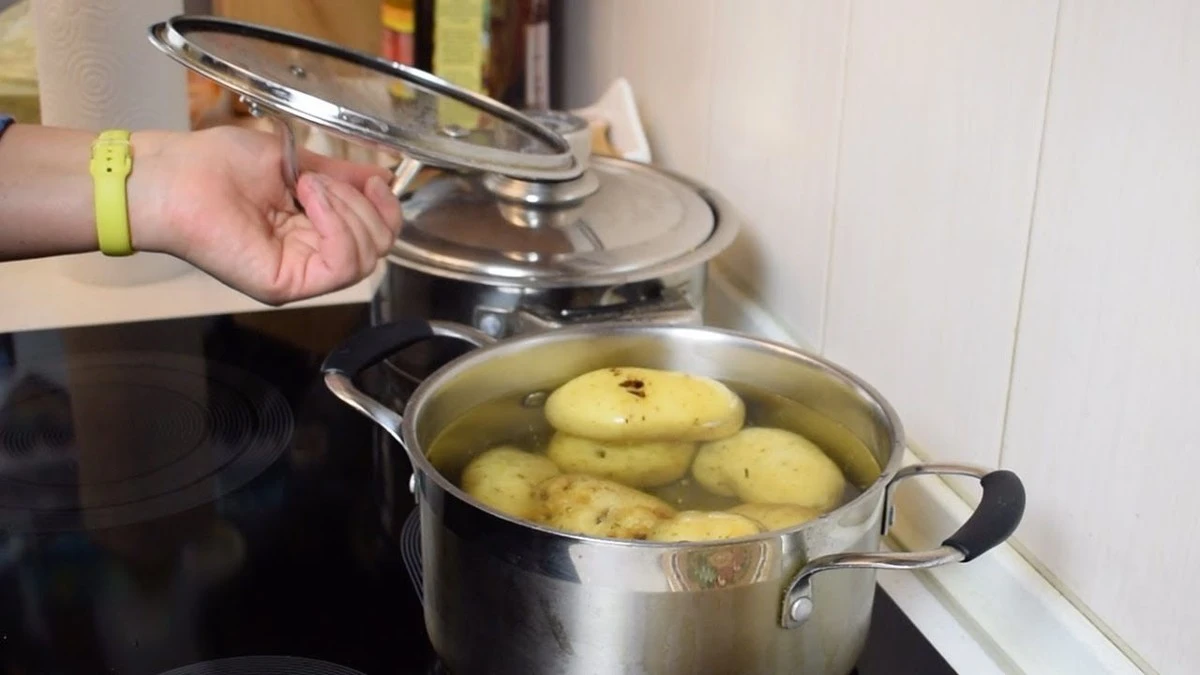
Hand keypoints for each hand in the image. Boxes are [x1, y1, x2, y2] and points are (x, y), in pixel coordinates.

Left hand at [128, 126, 401, 304]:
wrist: (174, 176)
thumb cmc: (217, 165)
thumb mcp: (296, 162)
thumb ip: (341, 175)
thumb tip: (382, 177)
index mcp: (313, 235)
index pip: (377, 237)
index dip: (385, 209)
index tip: (373, 180)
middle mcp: (310, 260)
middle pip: (379, 250)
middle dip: (364, 207)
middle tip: (320, 181)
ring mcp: (299, 276)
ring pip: (366, 260)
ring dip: (348, 211)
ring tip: (307, 187)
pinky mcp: (286, 284)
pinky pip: (341, 265)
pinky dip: (337, 226)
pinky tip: (309, 199)